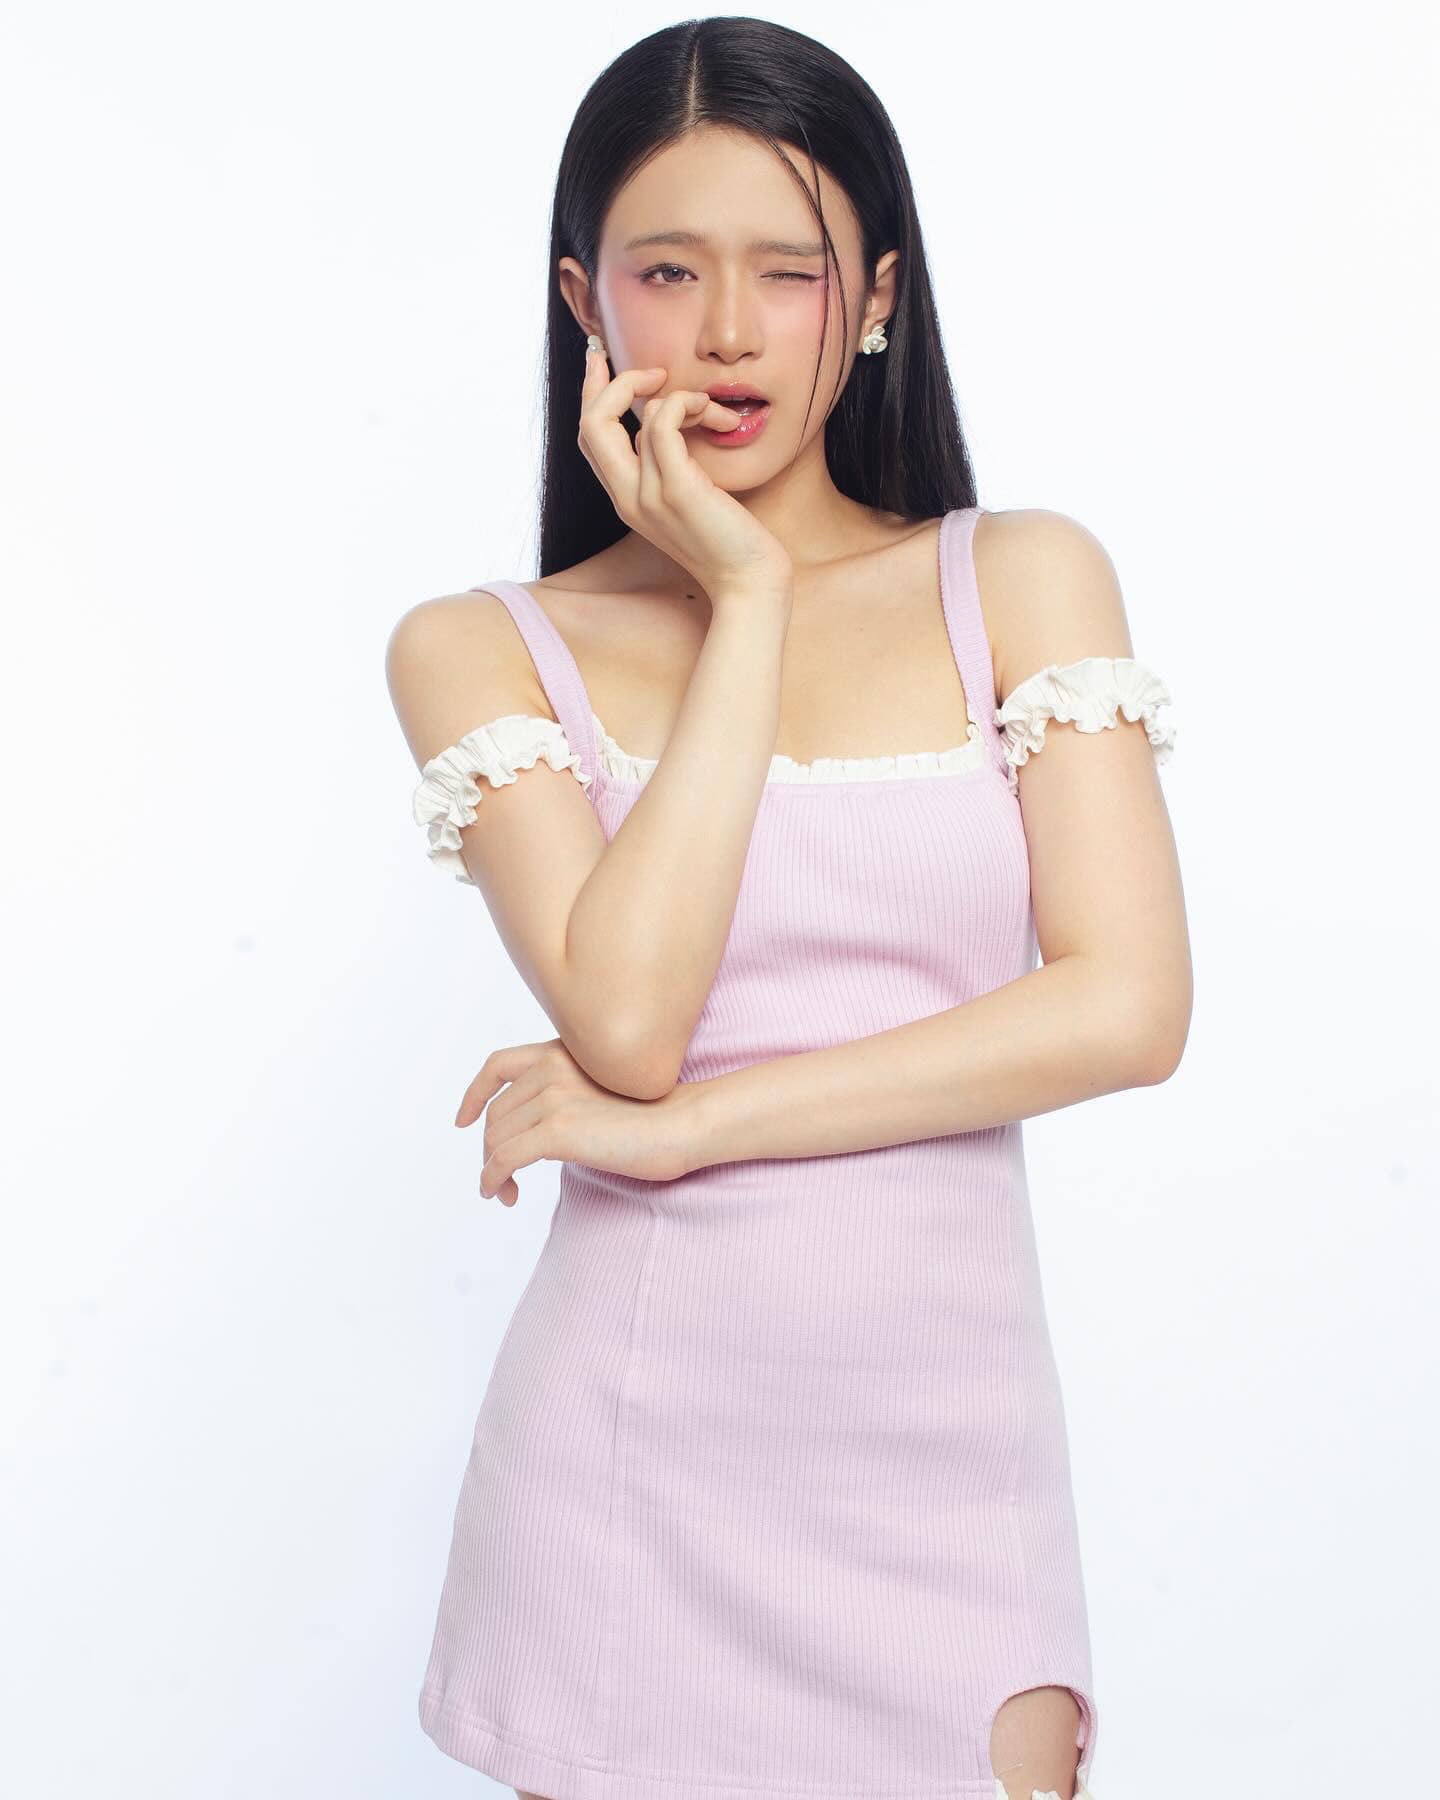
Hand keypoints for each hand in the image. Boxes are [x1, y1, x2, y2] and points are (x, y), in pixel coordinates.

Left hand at [455, 1036, 696, 1202]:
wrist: (682, 1125)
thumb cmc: (653, 1116)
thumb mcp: (602, 1091)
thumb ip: (567, 1094)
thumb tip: (533, 1132)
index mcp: (562, 1052)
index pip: (498, 1065)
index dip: (474, 1094)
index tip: (463, 1120)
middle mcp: (552, 1067)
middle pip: (495, 1114)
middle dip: (491, 1148)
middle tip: (501, 1179)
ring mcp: (553, 1097)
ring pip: (495, 1139)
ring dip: (491, 1170)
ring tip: (506, 1192)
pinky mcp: (557, 1130)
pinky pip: (503, 1160)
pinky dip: (492, 1180)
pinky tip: (500, 1195)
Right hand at [577, 347, 793, 602]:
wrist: (749, 582)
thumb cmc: (730, 541)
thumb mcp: (688, 500)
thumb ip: (668, 466)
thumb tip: (666, 420)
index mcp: (625, 499)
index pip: (588, 438)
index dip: (591, 393)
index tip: (603, 361)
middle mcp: (627, 498)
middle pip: (591, 423)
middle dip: (615, 382)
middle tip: (655, 371)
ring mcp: (647, 495)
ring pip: (640, 415)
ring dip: (681, 398)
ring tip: (714, 413)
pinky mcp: (676, 489)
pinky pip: (664, 421)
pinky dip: (688, 404)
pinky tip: (718, 417)